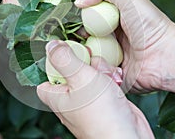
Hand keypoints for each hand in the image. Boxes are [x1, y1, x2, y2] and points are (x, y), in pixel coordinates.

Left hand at [37, 40, 154, 138]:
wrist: (128, 134)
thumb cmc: (101, 113)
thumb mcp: (80, 77)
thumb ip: (64, 59)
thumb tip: (50, 45)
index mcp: (57, 96)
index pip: (46, 77)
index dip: (54, 63)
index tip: (65, 52)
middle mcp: (71, 99)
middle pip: (72, 70)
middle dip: (85, 63)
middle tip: (92, 65)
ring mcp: (88, 100)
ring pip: (91, 73)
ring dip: (102, 70)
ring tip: (108, 78)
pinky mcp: (104, 100)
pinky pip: (104, 81)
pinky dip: (110, 79)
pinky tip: (116, 82)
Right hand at [75, 0, 174, 92]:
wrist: (165, 58)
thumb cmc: (149, 25)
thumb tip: (78, 2)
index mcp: (111, 16)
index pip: (85, 14)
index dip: (76, 16)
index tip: (69, 19)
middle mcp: (107, 35)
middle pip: (81, 35)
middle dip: (75, 36)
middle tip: (78, 37)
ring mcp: (107, 55)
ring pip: (83, 53)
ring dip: (81, 52)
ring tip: (88, 51)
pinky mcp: (108, 72)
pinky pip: (91, 70)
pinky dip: (89, 67)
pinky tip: (93, 64)